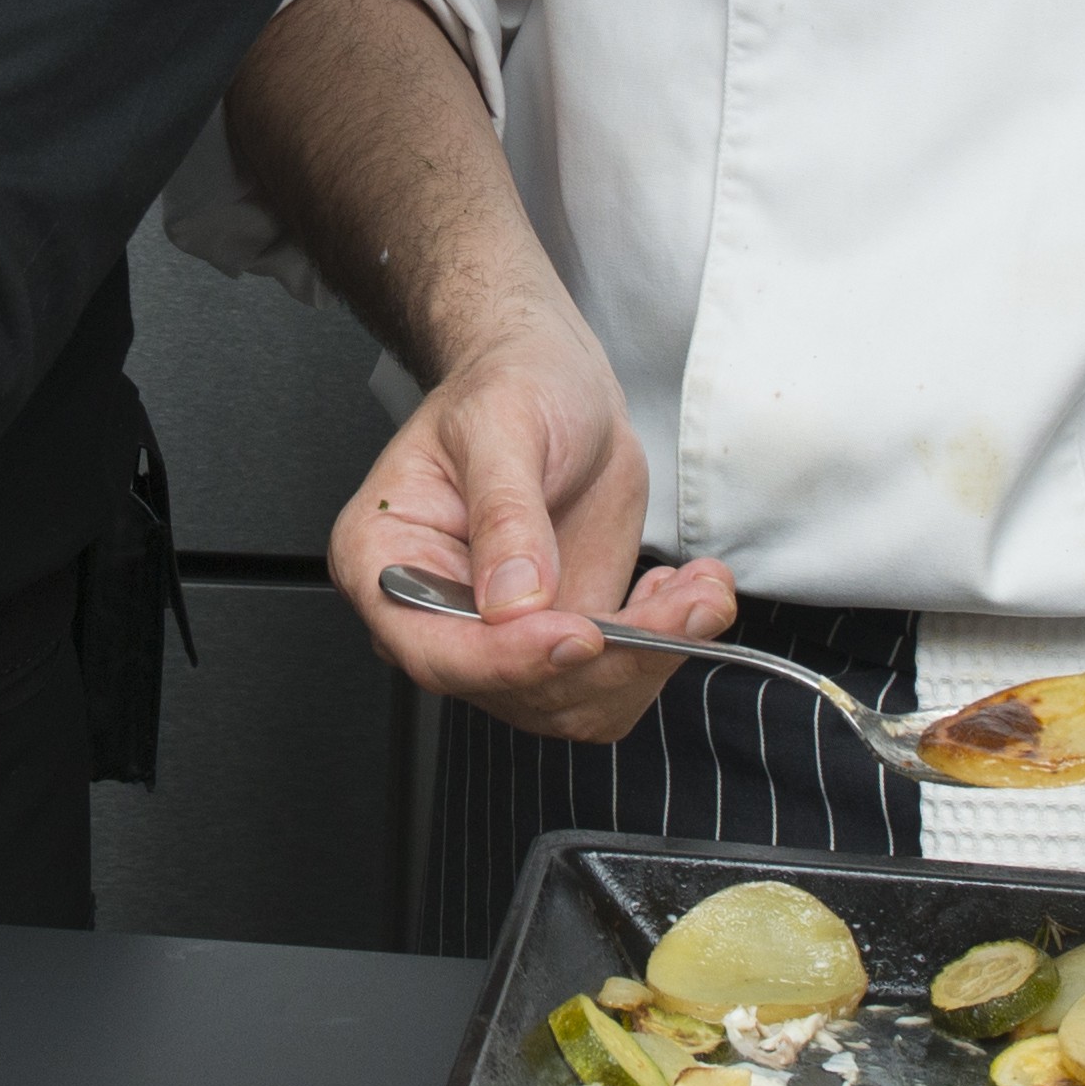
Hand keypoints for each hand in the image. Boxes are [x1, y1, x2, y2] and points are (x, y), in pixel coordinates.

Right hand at [324, 305, 731, 742]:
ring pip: (573, 701)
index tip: (579, 635)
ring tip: (698, 593)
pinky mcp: (560, 637)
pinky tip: (685, 596)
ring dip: (651, 660)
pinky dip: (665, 652)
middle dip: (605, 659)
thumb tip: (512, 599)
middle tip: (677, 604)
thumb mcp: (502, 424)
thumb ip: (505, 512)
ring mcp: (500, 635)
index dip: (506, 660)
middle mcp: (434, 615)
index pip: (434, 649)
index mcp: (385, 560)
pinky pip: (614, 681)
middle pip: (512, 690)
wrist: (560, 384)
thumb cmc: (510, 385)